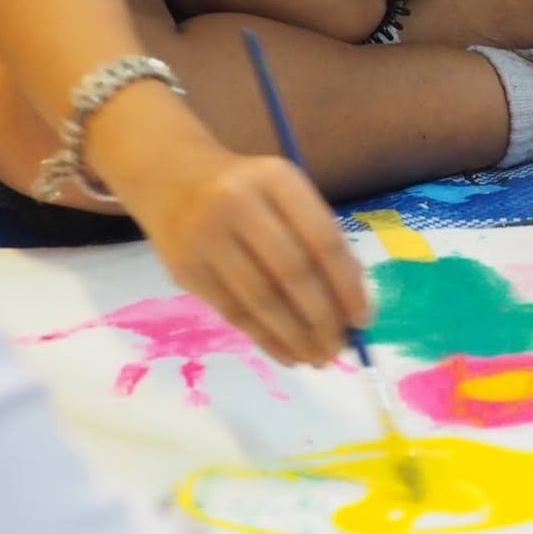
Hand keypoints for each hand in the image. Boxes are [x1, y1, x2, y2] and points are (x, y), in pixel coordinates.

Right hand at [132, 143, 371, 366]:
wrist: (169, 176)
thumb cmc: (244, 191)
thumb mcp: (282, 193)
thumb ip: (315, 237)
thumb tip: (349, 306)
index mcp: (276, 179)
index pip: (322, 239)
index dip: (346, 285)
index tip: (362, 319)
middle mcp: (239, 202)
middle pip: (292, 272)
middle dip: (322, 318)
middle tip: (339, 348)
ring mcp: (206, 236)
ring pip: (261, 299)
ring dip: (295, 336)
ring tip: (317, 357)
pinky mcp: (184, 268)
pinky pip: (233, 313)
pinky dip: (265, 339)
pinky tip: (287, 353)